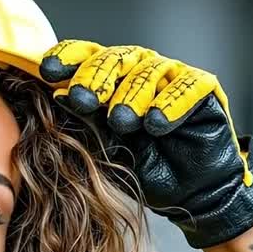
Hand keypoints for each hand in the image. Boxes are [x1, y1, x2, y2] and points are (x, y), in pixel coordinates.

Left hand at [39, 40, 252, 248]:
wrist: (187, 194)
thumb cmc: (144, 168)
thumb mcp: (106, 147)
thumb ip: (87, 121)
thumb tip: (58, 96)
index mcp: (111, 80)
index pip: (87, 57)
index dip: (69, 59)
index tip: (49, 71)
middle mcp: (139, 72)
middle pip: (115, 59)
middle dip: (96, 77)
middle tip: (84, 97)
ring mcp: (171, 77)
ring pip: (149, 70)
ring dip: (132, 94)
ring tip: (123, 120)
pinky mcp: (203, 89)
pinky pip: (188, 86)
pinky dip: (171, 103)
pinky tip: (157, 122)